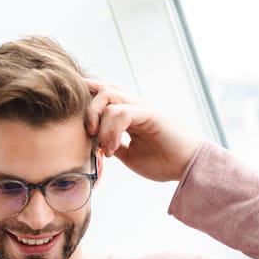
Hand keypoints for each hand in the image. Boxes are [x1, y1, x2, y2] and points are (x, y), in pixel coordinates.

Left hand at [84, 79, 201, 181]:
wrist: (188, 167)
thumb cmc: (163, 162)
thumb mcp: (129, 155)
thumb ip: (112, 145)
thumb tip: (94, 144)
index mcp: (129, 114)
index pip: (105, 95)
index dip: (88, 94)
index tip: (70, 106)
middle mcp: (135, 107)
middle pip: (103, 90)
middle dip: (87, 108)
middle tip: (89, 134)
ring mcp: (142, 108)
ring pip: (109, 97)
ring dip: (99, 121)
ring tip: (104, 147)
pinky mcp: (150, 114)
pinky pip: (122, 112)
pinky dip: (111, 131)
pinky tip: (113, 149)